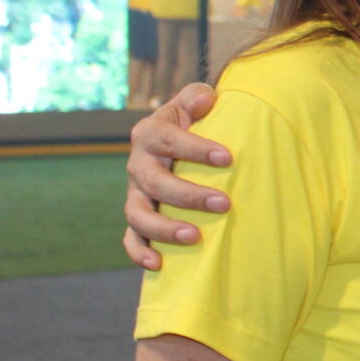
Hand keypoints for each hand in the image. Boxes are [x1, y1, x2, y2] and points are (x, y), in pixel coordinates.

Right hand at [123, 83, 227, 270]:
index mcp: (150, 133)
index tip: (228, 158)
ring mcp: (136, 193)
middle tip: (224, 203)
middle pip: (154, 182)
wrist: (180, 141)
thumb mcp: (196, 101)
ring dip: (164, 228)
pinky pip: (131, 238)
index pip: (169, 140)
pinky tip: (158, 264)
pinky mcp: (139, 217)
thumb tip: (206, 100)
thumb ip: (199, 96)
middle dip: (188, 195)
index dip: (196, 149)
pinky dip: (139, 252)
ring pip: (138, 214)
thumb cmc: (195, 120)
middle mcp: (138, 164)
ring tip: (196, 237)